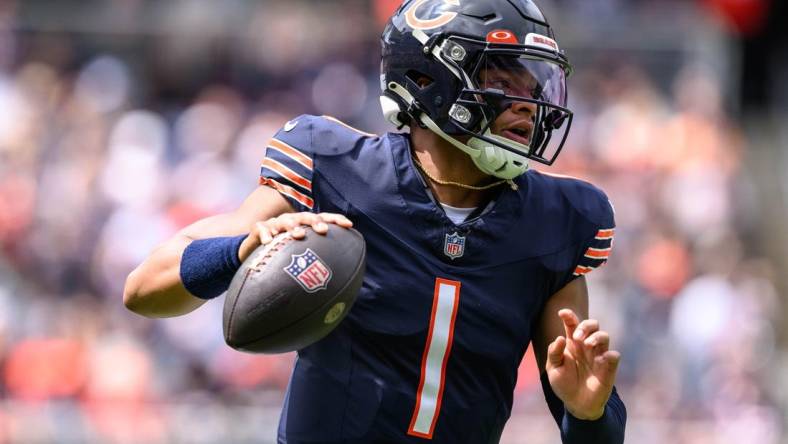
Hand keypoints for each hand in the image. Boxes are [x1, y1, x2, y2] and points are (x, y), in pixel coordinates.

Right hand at [238, 212, 352, 261]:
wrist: (254, 253)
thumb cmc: (281, 257)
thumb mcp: (299, 260)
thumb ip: (314, 266)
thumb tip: (336, 285)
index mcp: (305, 226)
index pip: (323, 218)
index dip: (336, 219)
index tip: (349, 225)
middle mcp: (292, 222)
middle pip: (305, 217)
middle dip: (315, 221)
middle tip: (323, 231)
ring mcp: (275, 224)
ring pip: (285, 220)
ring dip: (292, 226)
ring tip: (298, 235)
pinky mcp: (259, 228)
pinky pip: (261, 228)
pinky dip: (265, 234)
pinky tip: (268, 242)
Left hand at [545, 308, 620, 419]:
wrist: (576, 404)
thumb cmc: (564, 383)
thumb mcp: (553, 368)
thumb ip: (554, 352)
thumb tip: (560, 338)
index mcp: (572, 343)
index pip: (573, 324)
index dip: (569, 315)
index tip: (562, 313)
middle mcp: (587, 346)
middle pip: (593, 324)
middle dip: (585, 326)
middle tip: (576, 337)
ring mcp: (599, 356)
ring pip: (604, 336)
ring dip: (596, 337)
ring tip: (586, 345)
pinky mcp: (609, 368)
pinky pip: (614, 355)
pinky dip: (610, 354)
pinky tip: (602, 359)